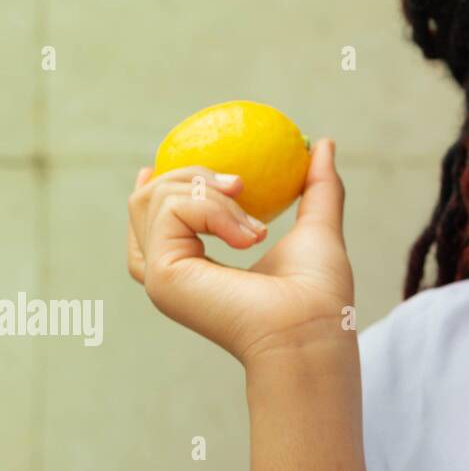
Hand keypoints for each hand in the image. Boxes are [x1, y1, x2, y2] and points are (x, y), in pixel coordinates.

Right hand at [126, 138, 356, 367]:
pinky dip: (216, 209)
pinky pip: (174, 208)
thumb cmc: (318, 292)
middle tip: (240, 184)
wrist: (312, 326)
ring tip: (255, 225)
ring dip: (213, 194)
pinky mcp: (162, 273)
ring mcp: (160, 274)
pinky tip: (250, 237)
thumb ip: (318, 185)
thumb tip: (322, 143)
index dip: (150, 190)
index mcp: (193, 268)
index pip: (151, 224)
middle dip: (190, 177)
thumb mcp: (318, 225)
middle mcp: (168, 273)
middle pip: (144, 203)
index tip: (157, 164)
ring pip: (157, 197)